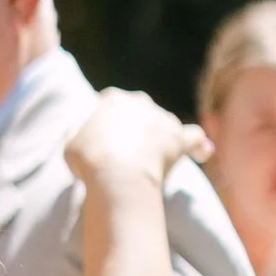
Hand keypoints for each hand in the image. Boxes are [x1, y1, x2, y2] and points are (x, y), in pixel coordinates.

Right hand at [64, 89, 209, 190]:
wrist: (117, 175)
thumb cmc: (90, 161)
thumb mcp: (71, 143)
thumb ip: (78, 132)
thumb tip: (80, 130)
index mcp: (113, 100)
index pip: (110, 102)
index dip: (107, 119)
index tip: (103, 136)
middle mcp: (140, 102)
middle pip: (139, 110)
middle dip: (134, 125)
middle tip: (125, 148)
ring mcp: (162, 119)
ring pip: (164, 123)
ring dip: (160, 136)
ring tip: (157, 154)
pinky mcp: (178, 138)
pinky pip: (194, 138)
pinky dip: (199, 146)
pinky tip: (204, 152)